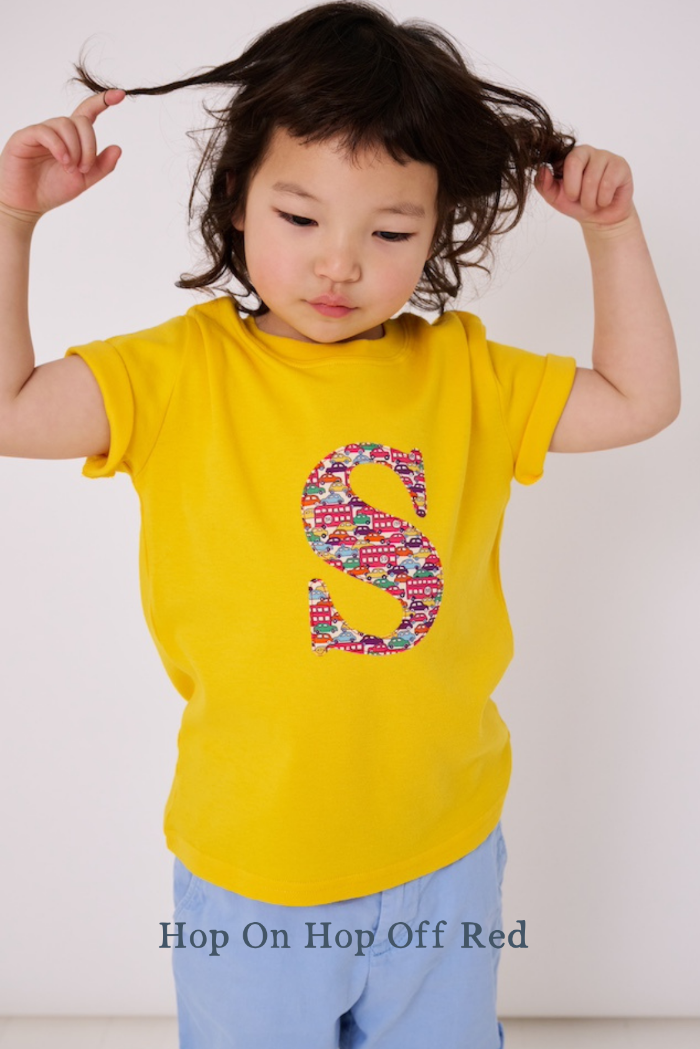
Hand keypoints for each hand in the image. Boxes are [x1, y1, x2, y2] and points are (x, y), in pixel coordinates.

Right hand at [0, 88, 124, 225]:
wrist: (28, 203)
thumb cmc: (52, 189)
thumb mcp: (84, 180)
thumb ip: (101, 166)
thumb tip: (118, 148)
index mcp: (72, 139)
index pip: (87, 113)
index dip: (103, 102)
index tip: (120, 95)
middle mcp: (57, 131)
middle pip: (81, 121)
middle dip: (89, 145)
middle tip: (85, 168)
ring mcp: (41, 132)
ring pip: (65, 124)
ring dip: (75, 148)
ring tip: (71, 168)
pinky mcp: (25, 136)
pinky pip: (46, 131)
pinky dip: (59, 146)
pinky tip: (63, 161)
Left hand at [534, 144, 634, 229]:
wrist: (600, 218)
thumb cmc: (577, 204)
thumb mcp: (555, 198)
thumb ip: (543, 185)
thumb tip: (542, 169)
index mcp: (569, 155)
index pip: (562, 160)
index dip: (566, 183)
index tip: (570, 195)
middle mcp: (587, 151)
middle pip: (575, 163)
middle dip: (575, 191)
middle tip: (579, 200)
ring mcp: (606, 156)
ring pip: (592, 179)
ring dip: (590, 200)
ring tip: (593, 202)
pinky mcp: (621, 165)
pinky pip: (608, 184)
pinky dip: (603, 200)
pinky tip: (605, 200)